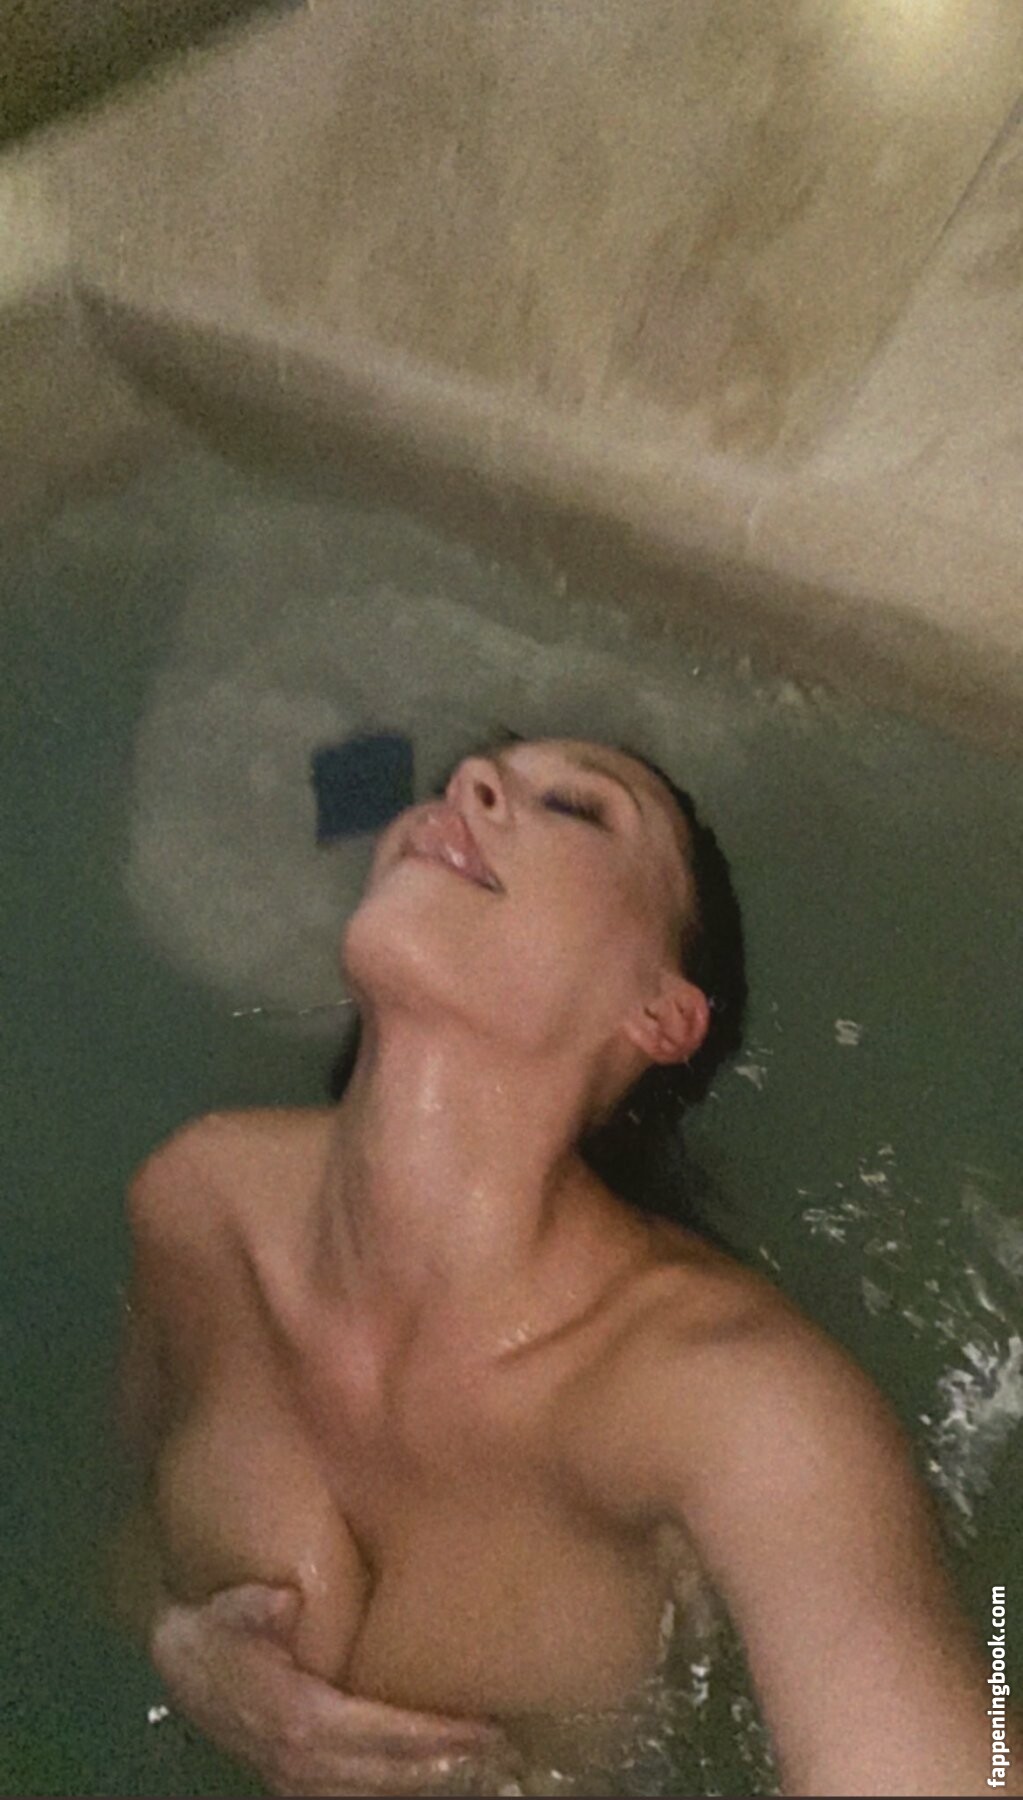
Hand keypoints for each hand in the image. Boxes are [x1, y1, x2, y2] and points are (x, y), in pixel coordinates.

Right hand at [150, 1583, 518, 1795]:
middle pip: (370, 1773)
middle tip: (495, 1749)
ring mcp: (292, 1775)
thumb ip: (251, 1605)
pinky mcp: (298, 1779)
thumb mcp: (226, 1605)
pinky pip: (351, 1794)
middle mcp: (289, 1756)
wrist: (183, 1657)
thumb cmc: (219, 1621)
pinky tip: (439, 1778)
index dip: (410, 1734)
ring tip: (483, 1767)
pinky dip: (395, 1789)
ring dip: (423, 1783)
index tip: (468, 1728)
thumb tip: (282, 1602)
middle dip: (433, 1765)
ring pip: (365, 1793)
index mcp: (281, 1709)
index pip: (354, 1731)